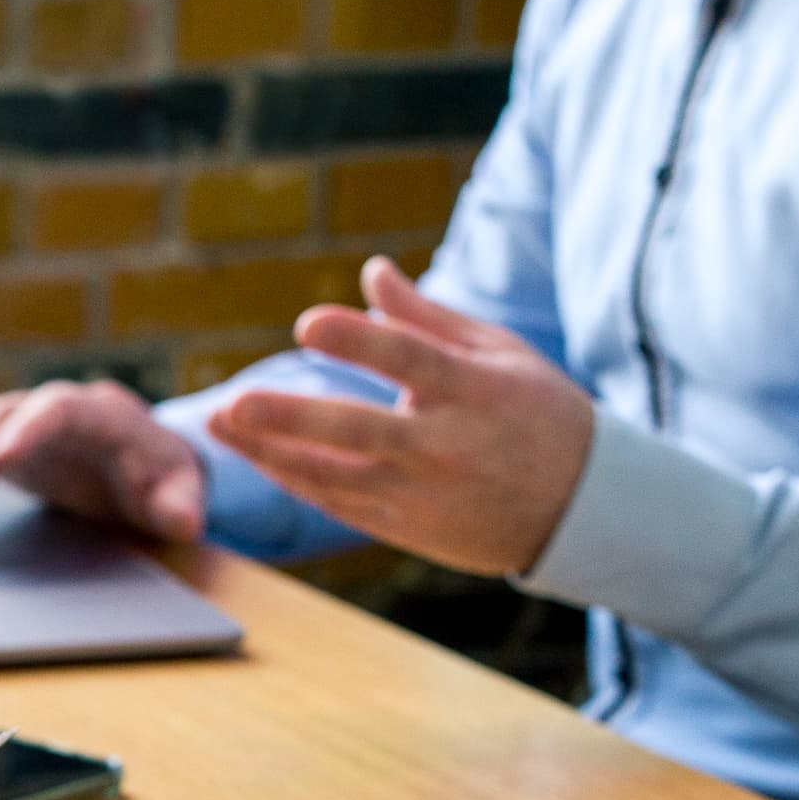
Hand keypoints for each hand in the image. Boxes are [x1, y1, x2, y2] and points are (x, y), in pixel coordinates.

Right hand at [0, 379, 207, 540]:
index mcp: (101, 414)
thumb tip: (183, 521)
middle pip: (6, 412)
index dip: (28, 427)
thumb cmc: (163, 477)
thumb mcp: (181, 493)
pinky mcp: (3, 443)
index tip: (2, 459)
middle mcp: (53, 409)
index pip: (58, 407)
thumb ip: (181, 504)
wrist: (147, 467)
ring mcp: (23, 424)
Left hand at [204, 257, 594, 575]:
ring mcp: (424, 493)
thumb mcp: (498, 352)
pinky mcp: (407, 528)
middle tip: (231, 405)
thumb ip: (426, 317)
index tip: (308, 322)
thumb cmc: (535, 412)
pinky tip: (256, 455)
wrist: (580, 507)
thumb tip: (370, 272)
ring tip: (218, 425)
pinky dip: (294, 480)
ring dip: (271, 454)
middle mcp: (446, 446)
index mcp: (476, 390)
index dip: (360, 343)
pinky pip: (339, 504)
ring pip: (335, 478)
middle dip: (291, 420)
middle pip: (360, 433)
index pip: (411, 361)